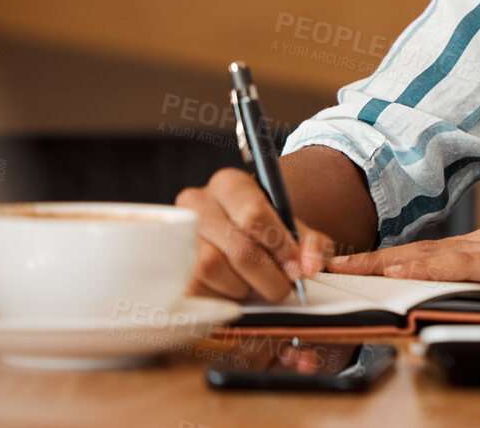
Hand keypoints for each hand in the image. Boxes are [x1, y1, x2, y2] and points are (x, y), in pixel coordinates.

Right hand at [176, 167, 333, 302]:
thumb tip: (309, 267)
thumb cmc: (268, 232)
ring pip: (213, 269)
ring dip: (243, 287)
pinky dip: (220, 296)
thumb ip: (313, 245)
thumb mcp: (296, 230)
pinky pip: (195, 288)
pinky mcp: (166, 263)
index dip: (280, 247)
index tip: (296, 267)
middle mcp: (197, 202)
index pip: (253, 216)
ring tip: (253, 283)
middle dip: (269, 276)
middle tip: (283, 286)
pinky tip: (232, 289)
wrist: (235, 235)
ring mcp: (176, 232)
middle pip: (237, 248)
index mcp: (230, 184)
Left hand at [328, 218, 479, 301]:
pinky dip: (427, 267)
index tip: (342, 268)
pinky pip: (464, 265)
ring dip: (387, 265)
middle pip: (419, 253)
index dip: (383, 263)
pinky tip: (402, 272)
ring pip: (433, 256)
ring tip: (345, 271)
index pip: (427, 256)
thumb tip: (464, 304)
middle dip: (370, 263)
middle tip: (323, 267)